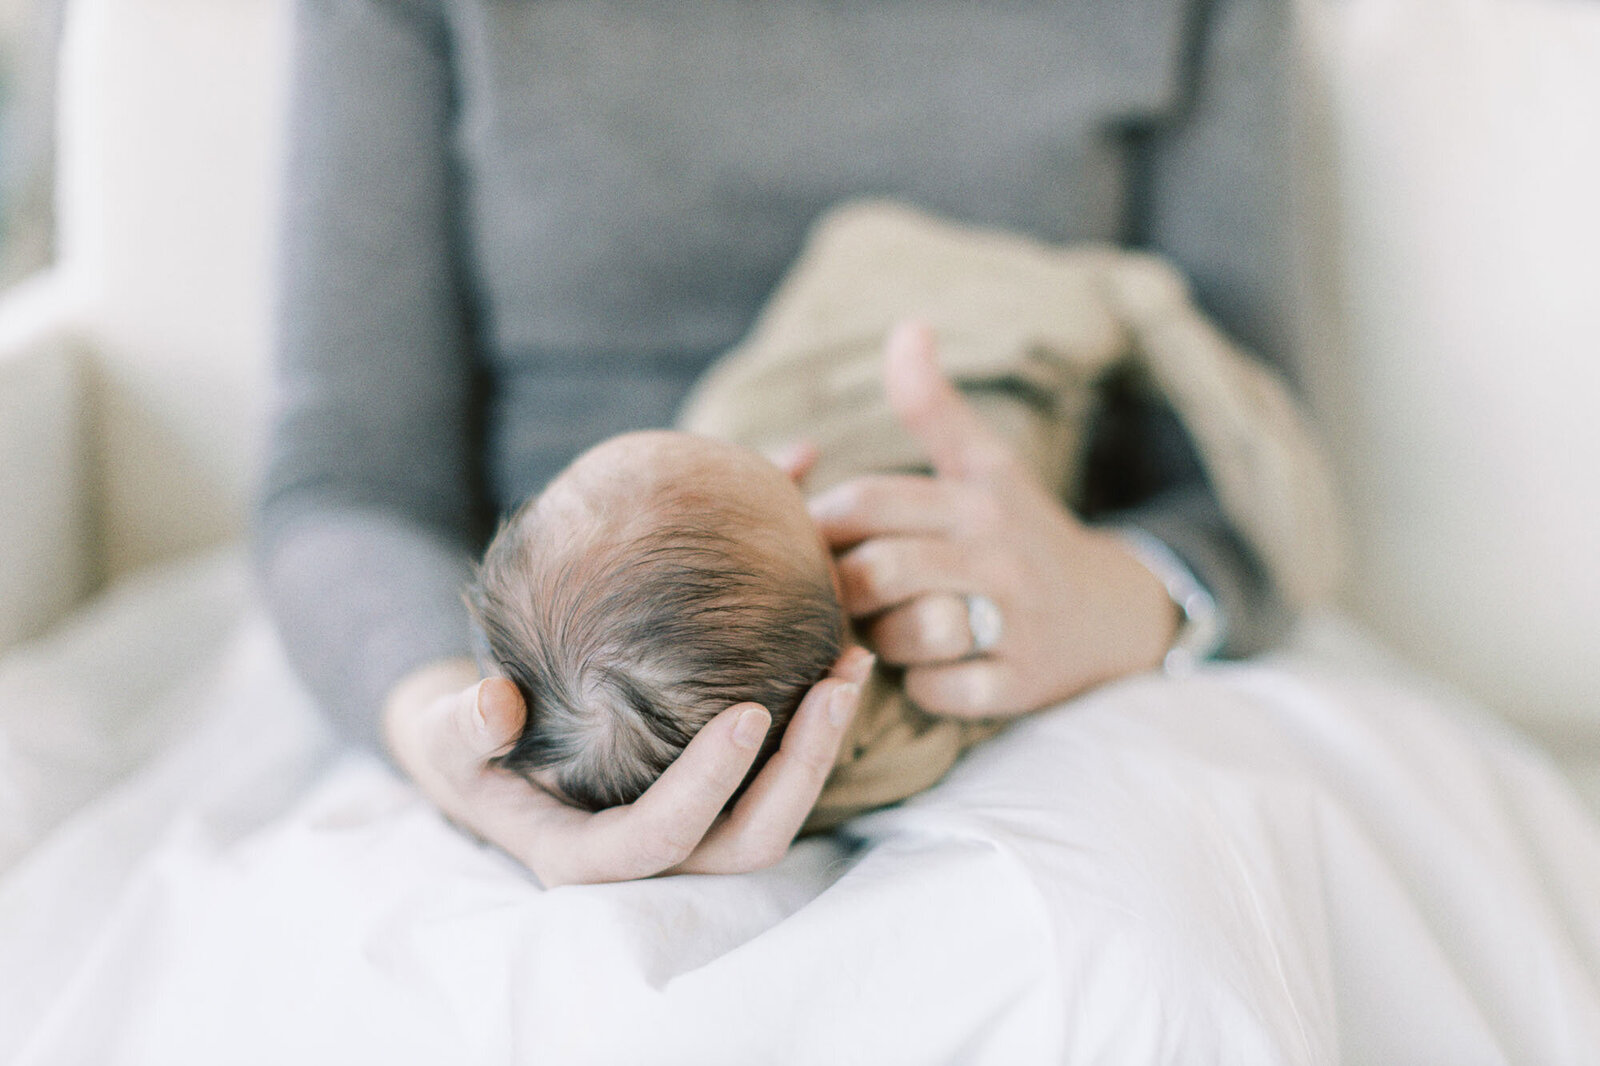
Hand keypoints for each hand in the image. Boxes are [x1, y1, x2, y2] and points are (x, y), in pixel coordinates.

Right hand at [383, 647, 872, 885]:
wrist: (488, 751)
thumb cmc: (463, 744)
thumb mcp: (441, 732)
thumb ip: (458, 722)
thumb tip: (495, 705)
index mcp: (583, 855)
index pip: (661, 838)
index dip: (710, 784)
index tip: (751, 710)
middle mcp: (651, 857)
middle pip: (747, 842)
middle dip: (803, 770)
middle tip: (836, 681)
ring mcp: (693, 831)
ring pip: (778, 816)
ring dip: (826, 746)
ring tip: (855, 660)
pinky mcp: (719, 797)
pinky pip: (780, 778)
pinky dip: (815, 725)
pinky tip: (839, 650)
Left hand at [807, 321, 1177, 718]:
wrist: (1115, 612)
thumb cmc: (1023, 532)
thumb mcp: (986, 464)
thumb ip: (932, 405)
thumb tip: (907, 326)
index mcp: (976, 498)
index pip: (869, 501)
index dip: (824, 521)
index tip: (814, 535)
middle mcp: (998, 556)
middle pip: (879, 572)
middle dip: (843, 586)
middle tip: (838, 589)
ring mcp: (1014, 623)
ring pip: (907, 635)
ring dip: (881, 639)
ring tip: (884, 626)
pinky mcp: (1023, 683)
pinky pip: (941, 691)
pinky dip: (923, 686)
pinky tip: (928, 668)